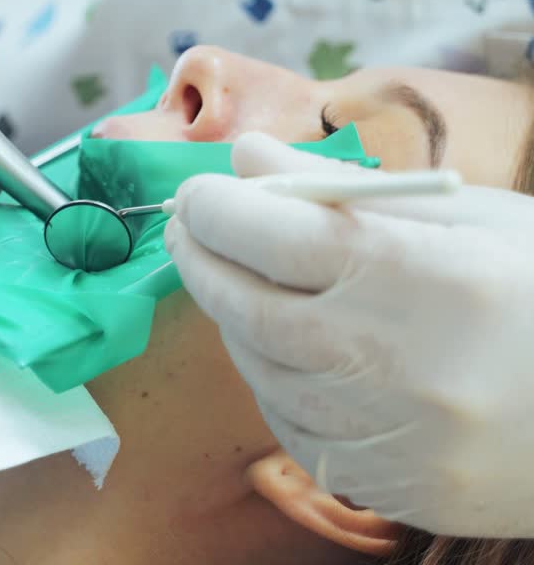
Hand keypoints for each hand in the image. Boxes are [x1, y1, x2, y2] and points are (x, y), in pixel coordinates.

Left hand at [164, 133, 533, 537]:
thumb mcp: (460, 216)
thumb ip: (342, 191)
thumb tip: (246, 161)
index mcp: (432, 278)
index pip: (284, 238)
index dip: (219, 211)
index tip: (195, 193)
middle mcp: (408, 365)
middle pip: (255, 311)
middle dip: (205, 263)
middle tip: (188, 231)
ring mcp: (399, 439)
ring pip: (264, 375)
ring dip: (235, 323)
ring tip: (239, 284)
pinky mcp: (396, 487)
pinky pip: (294, 432)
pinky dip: (273, 383)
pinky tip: (285, 351)